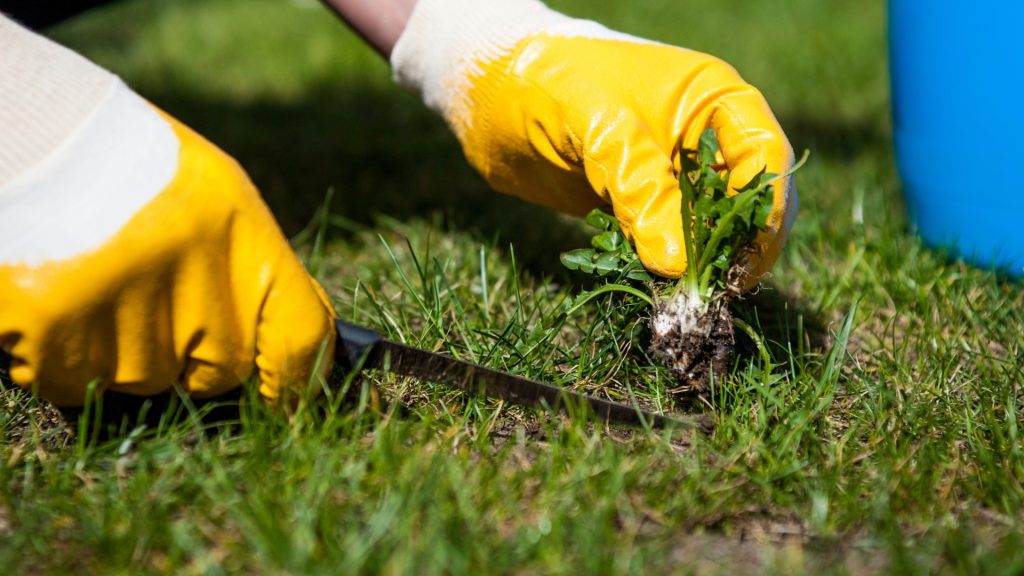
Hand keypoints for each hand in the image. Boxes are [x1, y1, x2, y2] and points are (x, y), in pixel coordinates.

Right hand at [0, 81, 334, 406]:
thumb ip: (255, 273)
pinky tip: (59, 299)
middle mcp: (191, 272)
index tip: (286, 400)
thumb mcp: (216, 198)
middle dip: (192, 355)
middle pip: (218, 371)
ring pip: (142, 380)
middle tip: (153, 298)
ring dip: (120, 350)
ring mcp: (121, 303)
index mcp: (240, 234)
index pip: (299, 336)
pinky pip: (71, 382)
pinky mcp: (54, 326)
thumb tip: (301, 353)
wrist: (29, 132)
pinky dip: (61, 357)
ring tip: (97, 281)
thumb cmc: (130, 166)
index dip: (298, 380)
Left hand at [390, 0, 796, 282]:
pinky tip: (652, 286)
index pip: (765, 158)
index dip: (763, 212)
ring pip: (710, 228)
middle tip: (709, 291)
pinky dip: (665, 266)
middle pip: (748, 201)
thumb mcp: (596, 127)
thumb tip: (677, 265)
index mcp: (712, 98)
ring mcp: (672, 172)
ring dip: (700, 264)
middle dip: (735, 246)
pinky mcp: (640, 202)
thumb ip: (640, 188)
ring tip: (679, 297)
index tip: (742, 263)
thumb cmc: (544, 83)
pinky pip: (669, 242)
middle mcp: (703, 136)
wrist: (484, 90)